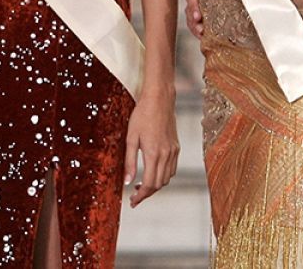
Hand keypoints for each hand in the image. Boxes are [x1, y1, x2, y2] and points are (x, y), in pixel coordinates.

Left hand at [124, 89, 178, 206]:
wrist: (160, 99)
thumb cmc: (142, 116)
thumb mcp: (131, 138)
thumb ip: (129, 161)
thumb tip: (126, 182)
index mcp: (154, 154)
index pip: (149, 184)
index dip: (141, 196)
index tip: (132, 202)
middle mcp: (166, 155)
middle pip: (159, 185)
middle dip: (147, 194)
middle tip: (134, 197)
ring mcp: (174, 151)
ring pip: (167, 178)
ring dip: (155, 186)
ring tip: (141, 185)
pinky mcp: (176, 147)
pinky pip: (172, 169)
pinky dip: (163, 176)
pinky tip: (152, 172)